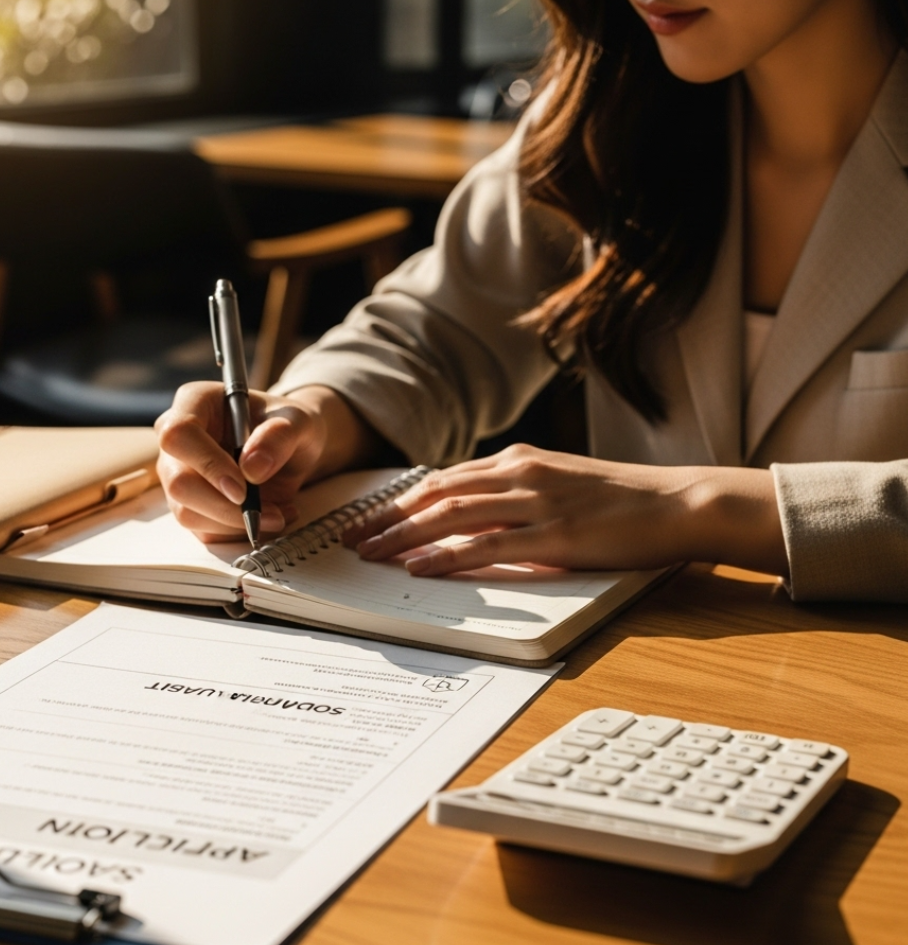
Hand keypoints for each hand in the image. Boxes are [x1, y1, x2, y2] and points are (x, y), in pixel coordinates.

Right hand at [156, 383, 379, 541]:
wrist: (292, 450)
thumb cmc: (287, 426)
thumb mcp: (299, 421)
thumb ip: (280, 436)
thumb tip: (252, 468)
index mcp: (195, 403)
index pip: (179, 434)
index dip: (207, 464)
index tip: (242, 489)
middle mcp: (178, 441)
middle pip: (178, 481)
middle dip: (224, 506)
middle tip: (270, 512)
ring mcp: (179, 475)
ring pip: (188, 513)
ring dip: (236, 523)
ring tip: (279, 513)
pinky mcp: (191, 505)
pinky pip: (204, 530)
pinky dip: (239, 532)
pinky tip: (269, 516)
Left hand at [349, 444, 788, 576]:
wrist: (677, 502)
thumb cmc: (621, 500)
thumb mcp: (559, 483)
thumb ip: (516, 494)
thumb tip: (473, 517)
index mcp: (518, 462)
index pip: (443, 480)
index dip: (400, 501)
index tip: (369, 518)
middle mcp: (519, 474)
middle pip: (435, 494)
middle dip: (387, 517)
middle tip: (352, 538)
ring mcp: (535, 502)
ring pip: (451, 515)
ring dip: (404, 535)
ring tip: (370, 553)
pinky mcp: (554, 534)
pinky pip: (487, 545)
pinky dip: (447, 554)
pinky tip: (419, 566)